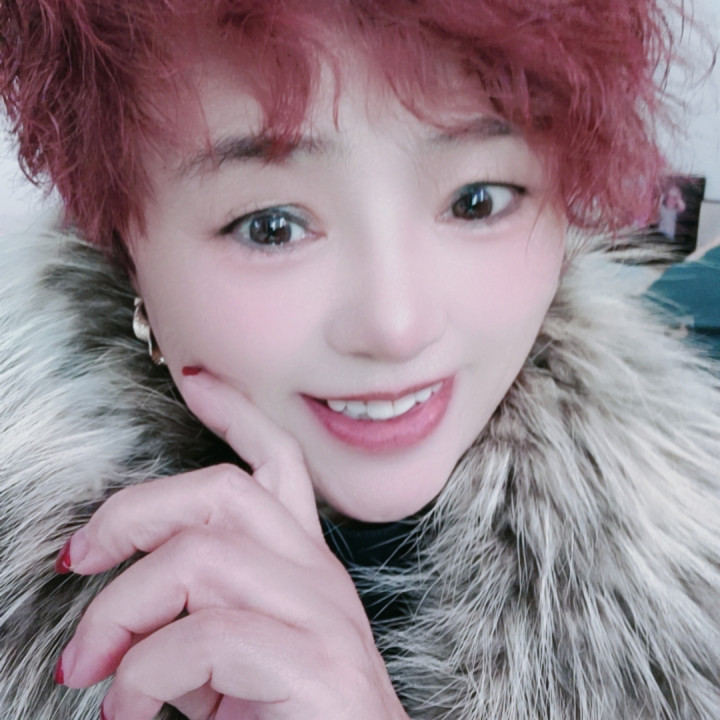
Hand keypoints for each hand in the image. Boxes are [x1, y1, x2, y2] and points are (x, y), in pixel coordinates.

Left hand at [55, 370, 408, 719]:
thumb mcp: (234, 658)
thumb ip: (197, 616)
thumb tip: (127, 618)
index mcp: (303, 563)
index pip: (279, 463)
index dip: (238, 414)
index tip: (195, 380)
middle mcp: (318, 574)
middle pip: (222, 494)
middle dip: (134, 513)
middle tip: (78, 558)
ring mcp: (322, 614)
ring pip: (201, 558)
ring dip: (122, 611)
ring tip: (94, 668)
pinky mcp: (313, 663)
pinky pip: (205, 637)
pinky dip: (144, 673)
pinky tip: (132, 708)